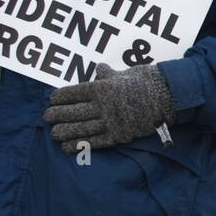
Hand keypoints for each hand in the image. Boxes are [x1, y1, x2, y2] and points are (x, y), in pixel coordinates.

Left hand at [44, 63, 174, 152]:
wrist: (167, 96)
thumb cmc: (145, 81)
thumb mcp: (124, 73)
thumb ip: (107, 74)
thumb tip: (98, 69)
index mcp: (101, 88)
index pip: (72, 93)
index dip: (59, 98)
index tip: (52, 100)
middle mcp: (102, 105)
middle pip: (72, 112)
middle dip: (56, 115)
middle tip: (47, 117)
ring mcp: (110, 121)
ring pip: (80, 128)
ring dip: (64, 132)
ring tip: (54, 133)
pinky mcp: (118, 135)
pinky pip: (95, 141)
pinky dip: (79, 145)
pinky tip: (67, 147)